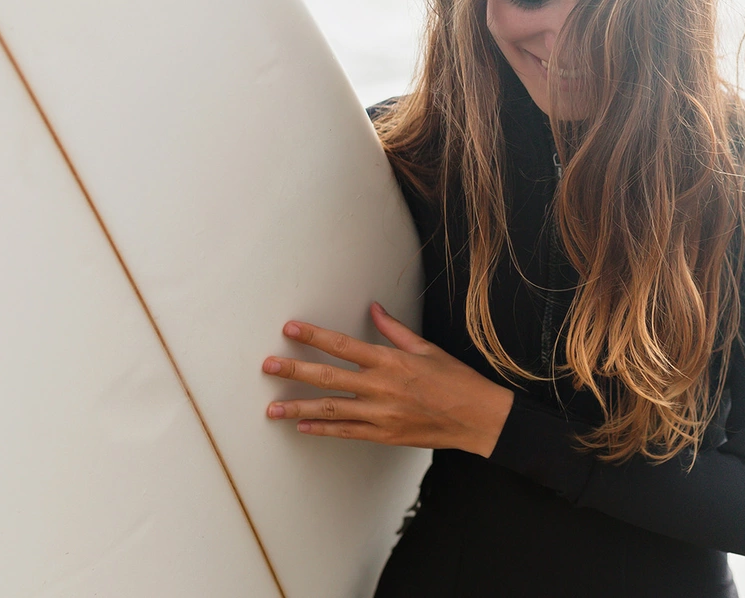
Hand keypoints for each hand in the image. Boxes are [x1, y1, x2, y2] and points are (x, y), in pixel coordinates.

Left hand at [260, 302, 514, 457]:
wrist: (476, 417)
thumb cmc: (455, 380)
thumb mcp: (426, 348)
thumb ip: (394, 330)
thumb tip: (374, 309)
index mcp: (390, 361)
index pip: (342, 345)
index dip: (313, 337)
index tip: (290, 330)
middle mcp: (380, 387)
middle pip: (327, 378)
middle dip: (293, 371)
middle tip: (268, 366)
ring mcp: (380, 415)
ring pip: (330, 410)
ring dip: (297, 407)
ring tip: (271, 408)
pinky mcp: (384, 435)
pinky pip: (346, 432)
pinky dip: (322, 429)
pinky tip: (302, 426)